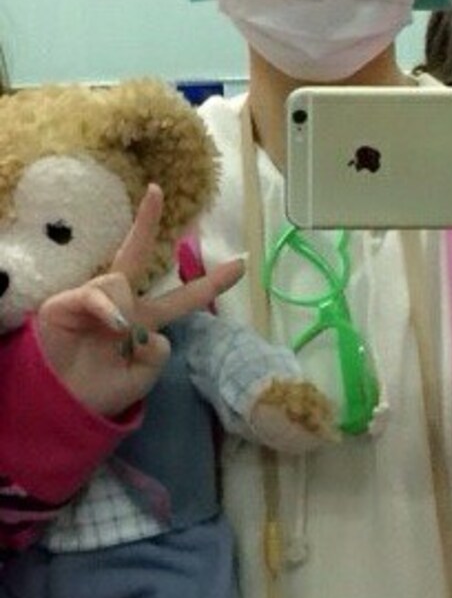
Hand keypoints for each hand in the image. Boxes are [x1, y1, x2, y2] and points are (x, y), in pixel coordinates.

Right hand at [37, 185, 243, 416]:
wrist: (64, 407)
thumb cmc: (103, 392)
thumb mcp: (144, 377)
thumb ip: (157, 352)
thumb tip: (146, 328)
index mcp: (146, 320)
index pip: (183, 297)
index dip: (211, 283)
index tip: (241, 264)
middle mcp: (122, 303)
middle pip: (137, 254)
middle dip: (146, 222)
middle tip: (156, 190)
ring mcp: (95, 299)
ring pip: (121, 279)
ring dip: (124, 310)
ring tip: (116, 337)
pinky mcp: (69, 301)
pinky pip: (98, 293)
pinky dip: (109, 310)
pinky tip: (113, 326)